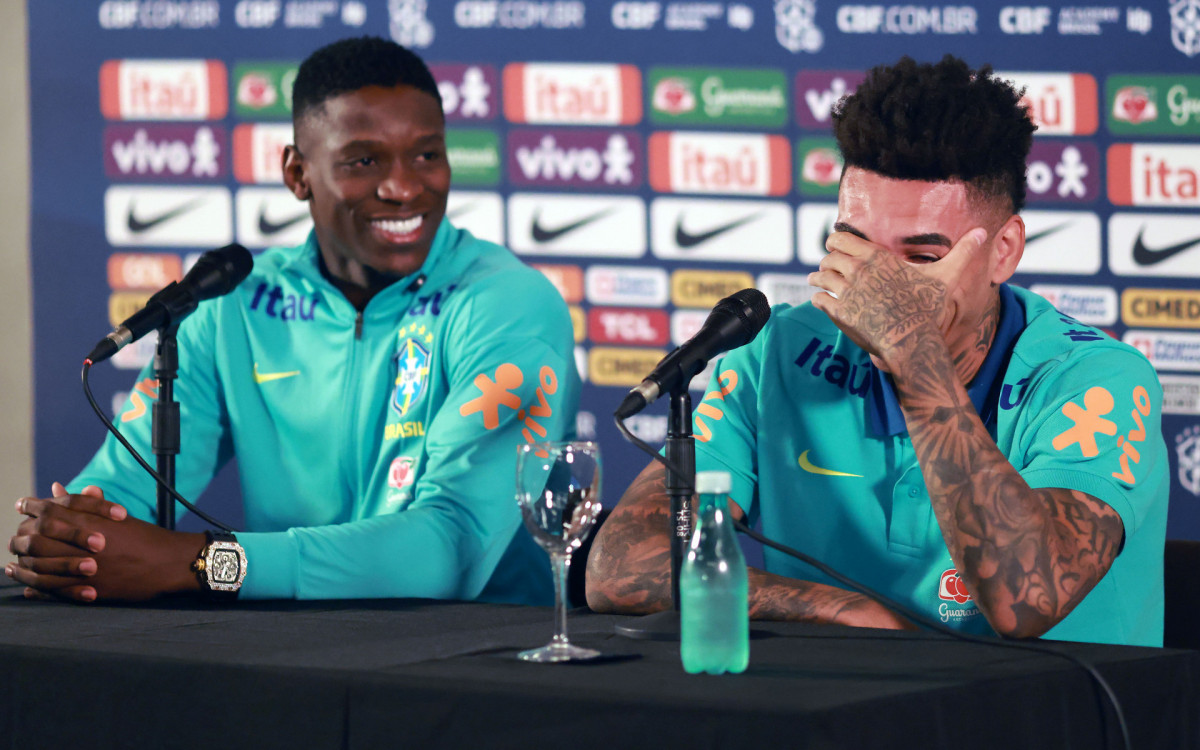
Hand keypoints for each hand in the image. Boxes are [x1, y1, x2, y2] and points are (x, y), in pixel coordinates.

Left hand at [7, 484, 202, 601]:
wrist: (169, 562)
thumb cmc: (143, 537)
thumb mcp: (114, 516)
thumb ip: (82, 504)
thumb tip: (55, 488)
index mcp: (90, 522)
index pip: (47, 511)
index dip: (30, 509)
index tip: (22, 508)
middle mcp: (84, 544)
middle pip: (37, 539)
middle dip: (22, 538)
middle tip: (17, 538)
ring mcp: (86, 568)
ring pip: (41, 568)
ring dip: (24, 568)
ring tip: (13, 567)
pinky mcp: (90, 589)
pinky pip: (55, 591)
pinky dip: (39, 590)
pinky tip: (30, 589)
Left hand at [808, 227, 986, 370]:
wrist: (914, 341)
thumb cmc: (929, 309)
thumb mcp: (947, 276)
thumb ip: (962, 252)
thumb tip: (984, 231)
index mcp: (876, 257)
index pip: (840, 238)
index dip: (836, 242)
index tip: (837, 247)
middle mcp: (857, 271)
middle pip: (827, 258)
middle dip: (827, 262)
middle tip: (826, 267)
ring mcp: (846, 292)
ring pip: (819, 278)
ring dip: (817, 279)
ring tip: (816, 281)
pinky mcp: (839, 314)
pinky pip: (817, 299)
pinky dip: (817, 299)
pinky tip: (820, 301)